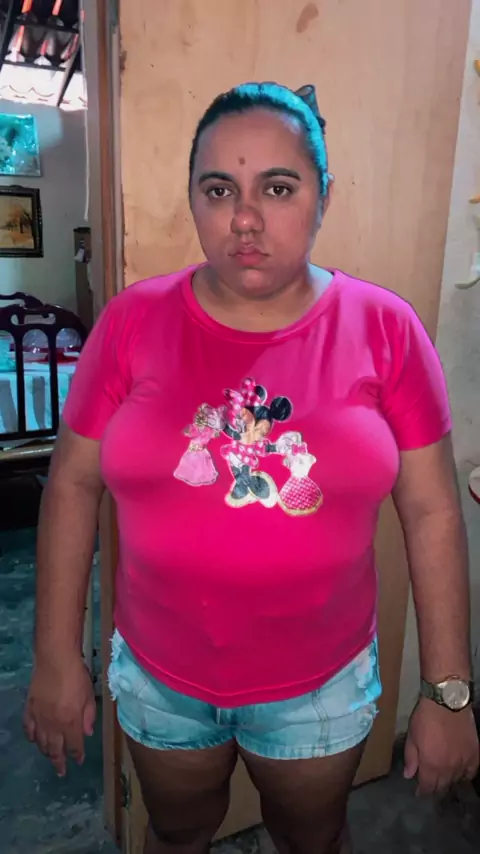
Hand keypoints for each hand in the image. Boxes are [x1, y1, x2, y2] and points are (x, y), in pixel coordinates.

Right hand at [23, 655, 95, 776]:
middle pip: (55, 750)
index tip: (79, 761)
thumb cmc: (77, 676)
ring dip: (47, 752)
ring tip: (51, 756)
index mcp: (71, 722)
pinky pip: (28, 729)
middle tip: (61, 771)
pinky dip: (32, 737)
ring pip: (41, 743)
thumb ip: (89, 716)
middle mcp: (54, 725)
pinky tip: (35, 740)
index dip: (77, 755)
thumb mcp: (89, 696)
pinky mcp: (29, 709)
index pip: (74, 746)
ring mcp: (39, 718)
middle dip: (59, 762)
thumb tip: (88, 733)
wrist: (56, 660)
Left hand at [404, 696, 478, 795]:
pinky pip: (470, 772)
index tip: (420, 793)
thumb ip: (411, 758)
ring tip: (444, 781)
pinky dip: (464, 775)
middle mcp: (448, 768)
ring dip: (449, 782)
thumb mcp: (412, 736)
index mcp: (431, 765)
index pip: (428, 787)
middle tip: (431, 787)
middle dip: (435, 788)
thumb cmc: (425, 717)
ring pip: (456, 781)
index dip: (423, 792)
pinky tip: (460, 773)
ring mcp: (463, 762)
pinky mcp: (474, 754)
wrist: (447, 702)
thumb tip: (409, 775)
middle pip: (442, 787)